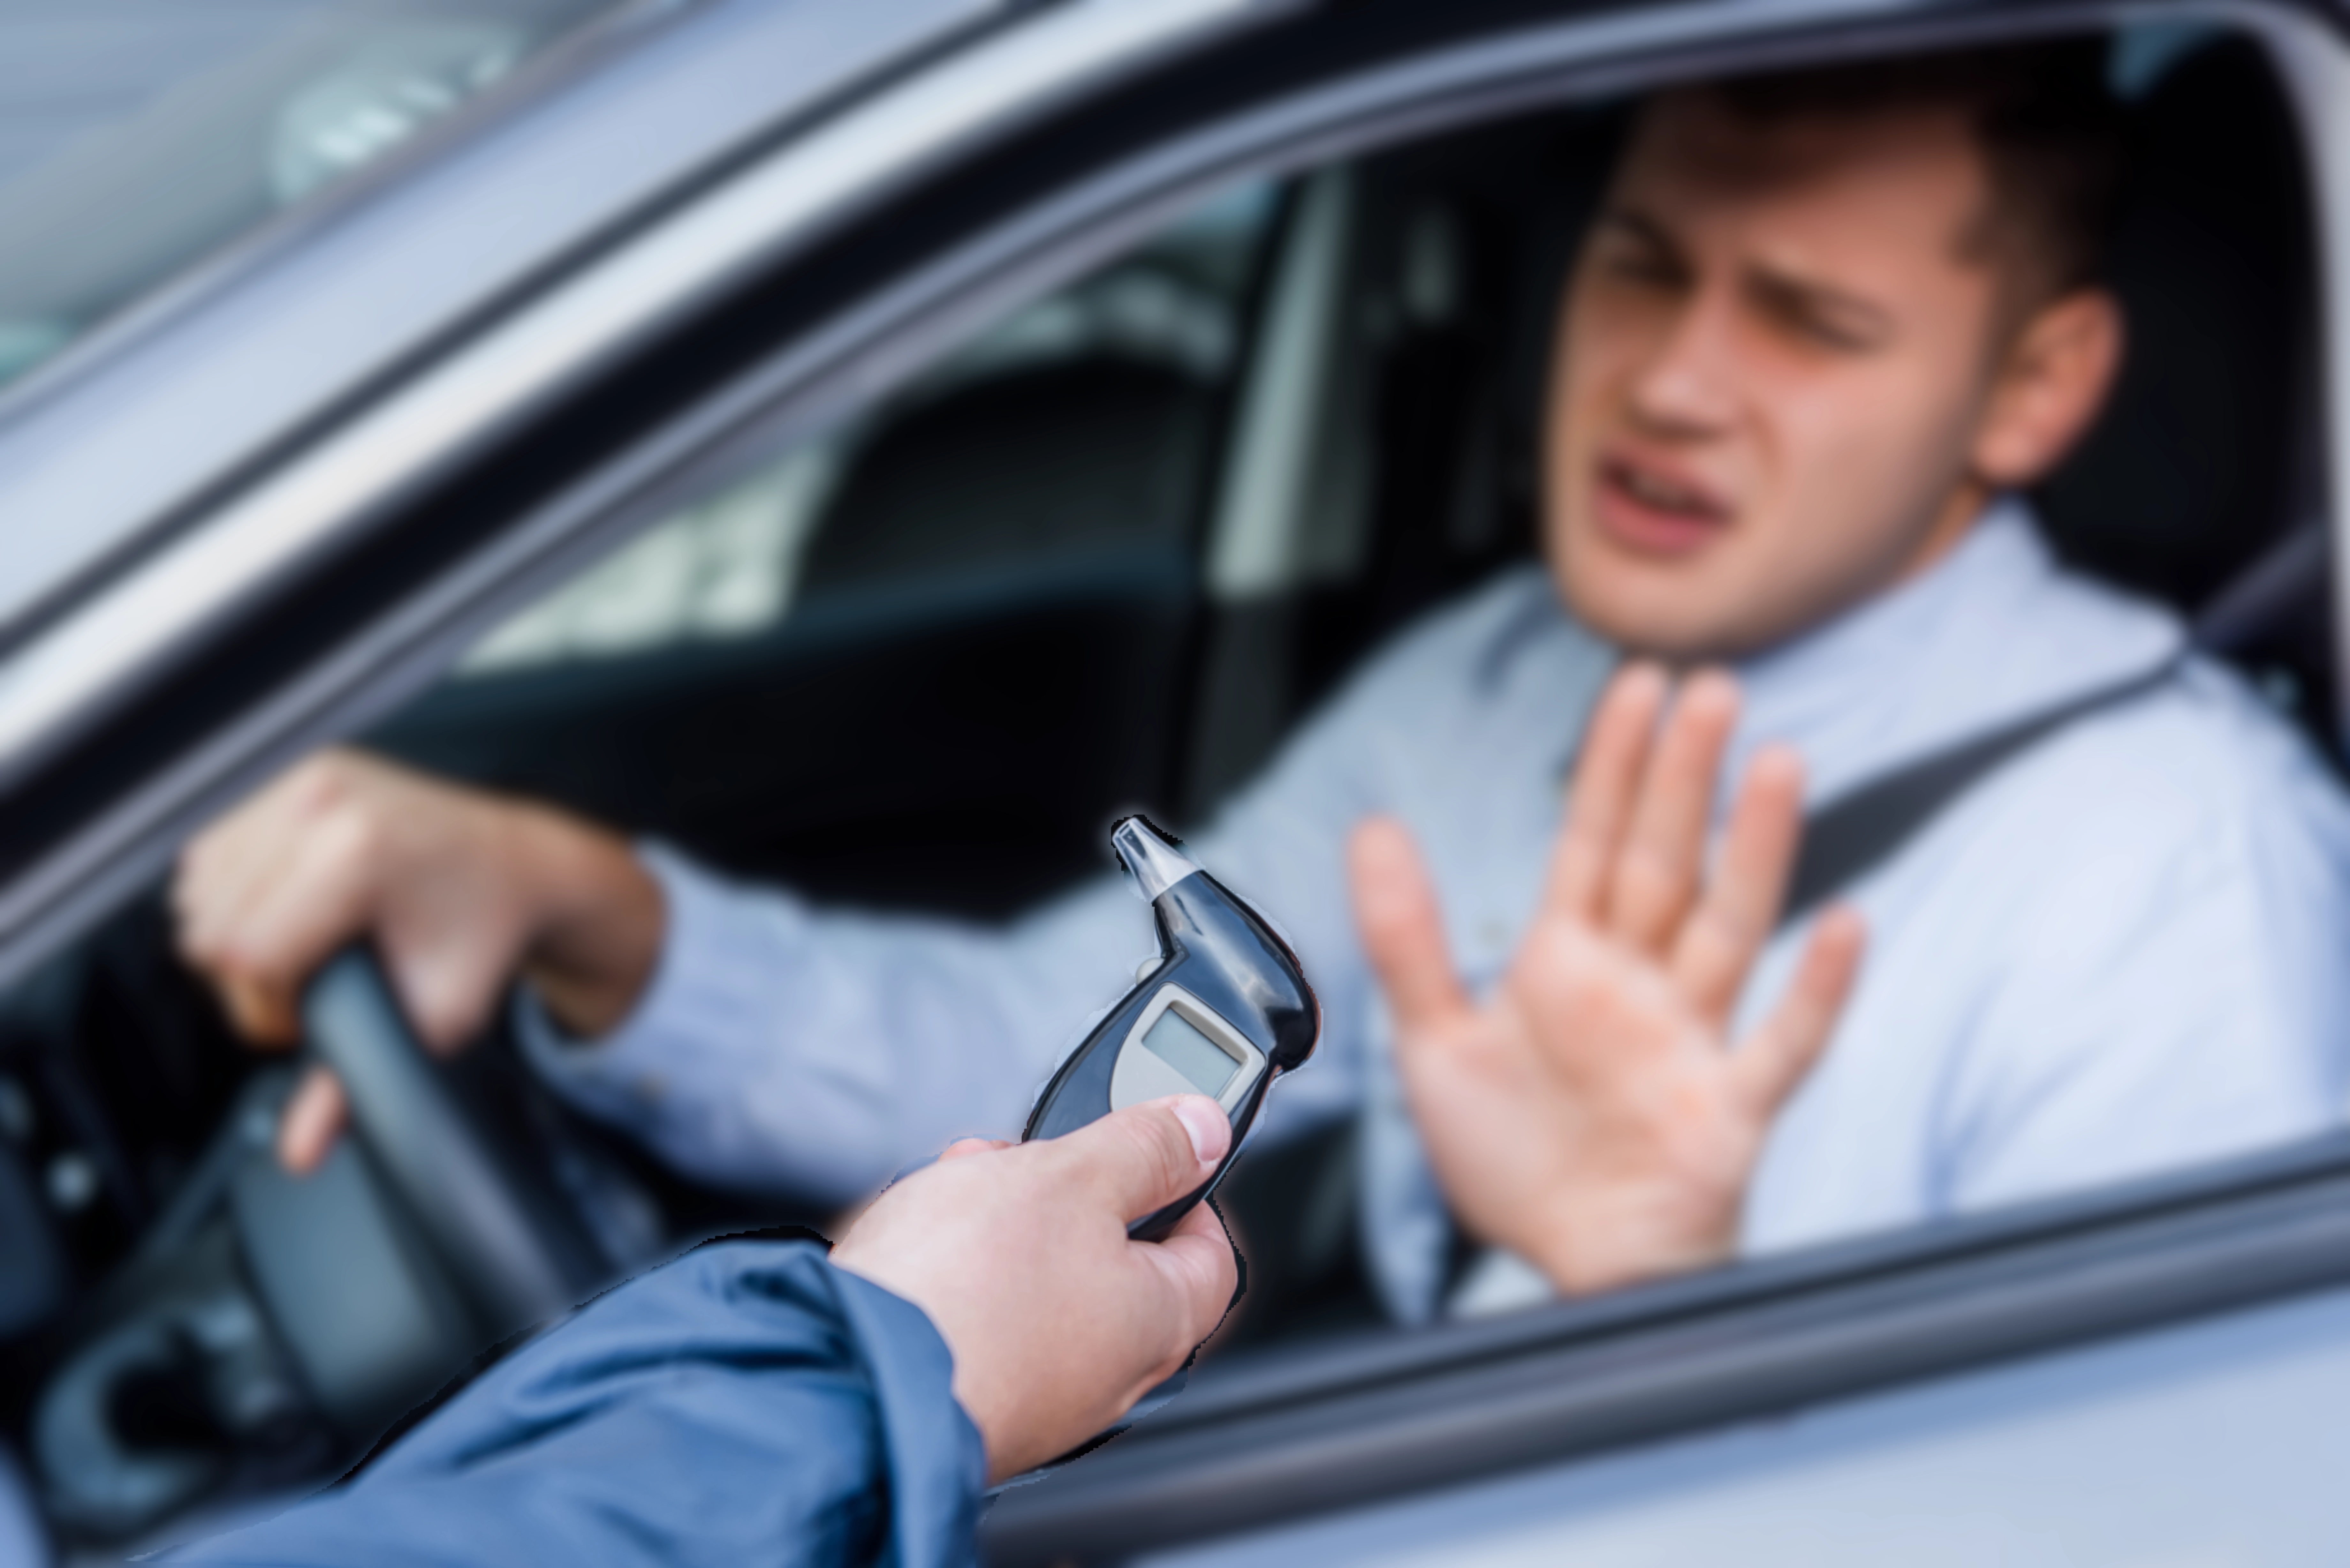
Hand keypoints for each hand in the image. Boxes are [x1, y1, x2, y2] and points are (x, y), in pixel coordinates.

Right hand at [172, 750, 664, 1172]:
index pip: (242, 953)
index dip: (268, 1006)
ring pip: (198, 886)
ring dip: (238, 929)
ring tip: (305, 943)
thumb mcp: (434, 1019)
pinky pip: (212, 848)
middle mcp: (323, 802)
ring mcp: (303, 777)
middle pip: (209, 923)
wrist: (520, 865)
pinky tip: (292, 905)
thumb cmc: (482, 934)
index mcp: (356, 853)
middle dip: (251, 973)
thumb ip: (356, 1088)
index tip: (311, 1014)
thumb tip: (300, 1151)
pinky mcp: (291, 770)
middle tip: (313, 982)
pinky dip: (237, 888)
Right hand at [831, 1097, 1238, 1481]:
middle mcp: (1109, 1376)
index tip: (1150, 1148)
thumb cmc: (964, 1292)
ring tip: (960, 1188)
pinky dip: (965, 1275)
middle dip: (1069, 1194)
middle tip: (1028, 1160)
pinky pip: (988, 1322)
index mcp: (1158, 1322)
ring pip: (1044, 1286)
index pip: (1210, 1249)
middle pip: (1117, 1264)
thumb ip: (1145, 1147)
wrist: (849, 1379)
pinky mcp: (971, 1401)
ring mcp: (1037, 1397)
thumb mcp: (1071, 1176)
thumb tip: (1204, 1128)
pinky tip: (926, 1246)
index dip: (1186, 1185)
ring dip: (1006, 1226)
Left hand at [1350, 663, 1864, 1294]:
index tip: (1638, 685)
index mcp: (1569, 964)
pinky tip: (1846, 926)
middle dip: (1686, 777)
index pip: (1594, 840)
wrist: (1566, 1264)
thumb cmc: (1516, 1160)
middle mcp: (1638, 986)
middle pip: (1666, 863)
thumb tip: (1373, 829)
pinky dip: (1817, 988)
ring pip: (1731, 927)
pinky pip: (1783, 1042)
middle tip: (1714, 688)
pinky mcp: (1730, 1109)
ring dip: (1758, 849)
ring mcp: (1692, 1042)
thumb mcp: (1435, 1042)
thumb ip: (1406, 937)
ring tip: (1780, 765)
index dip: (1614, 763)